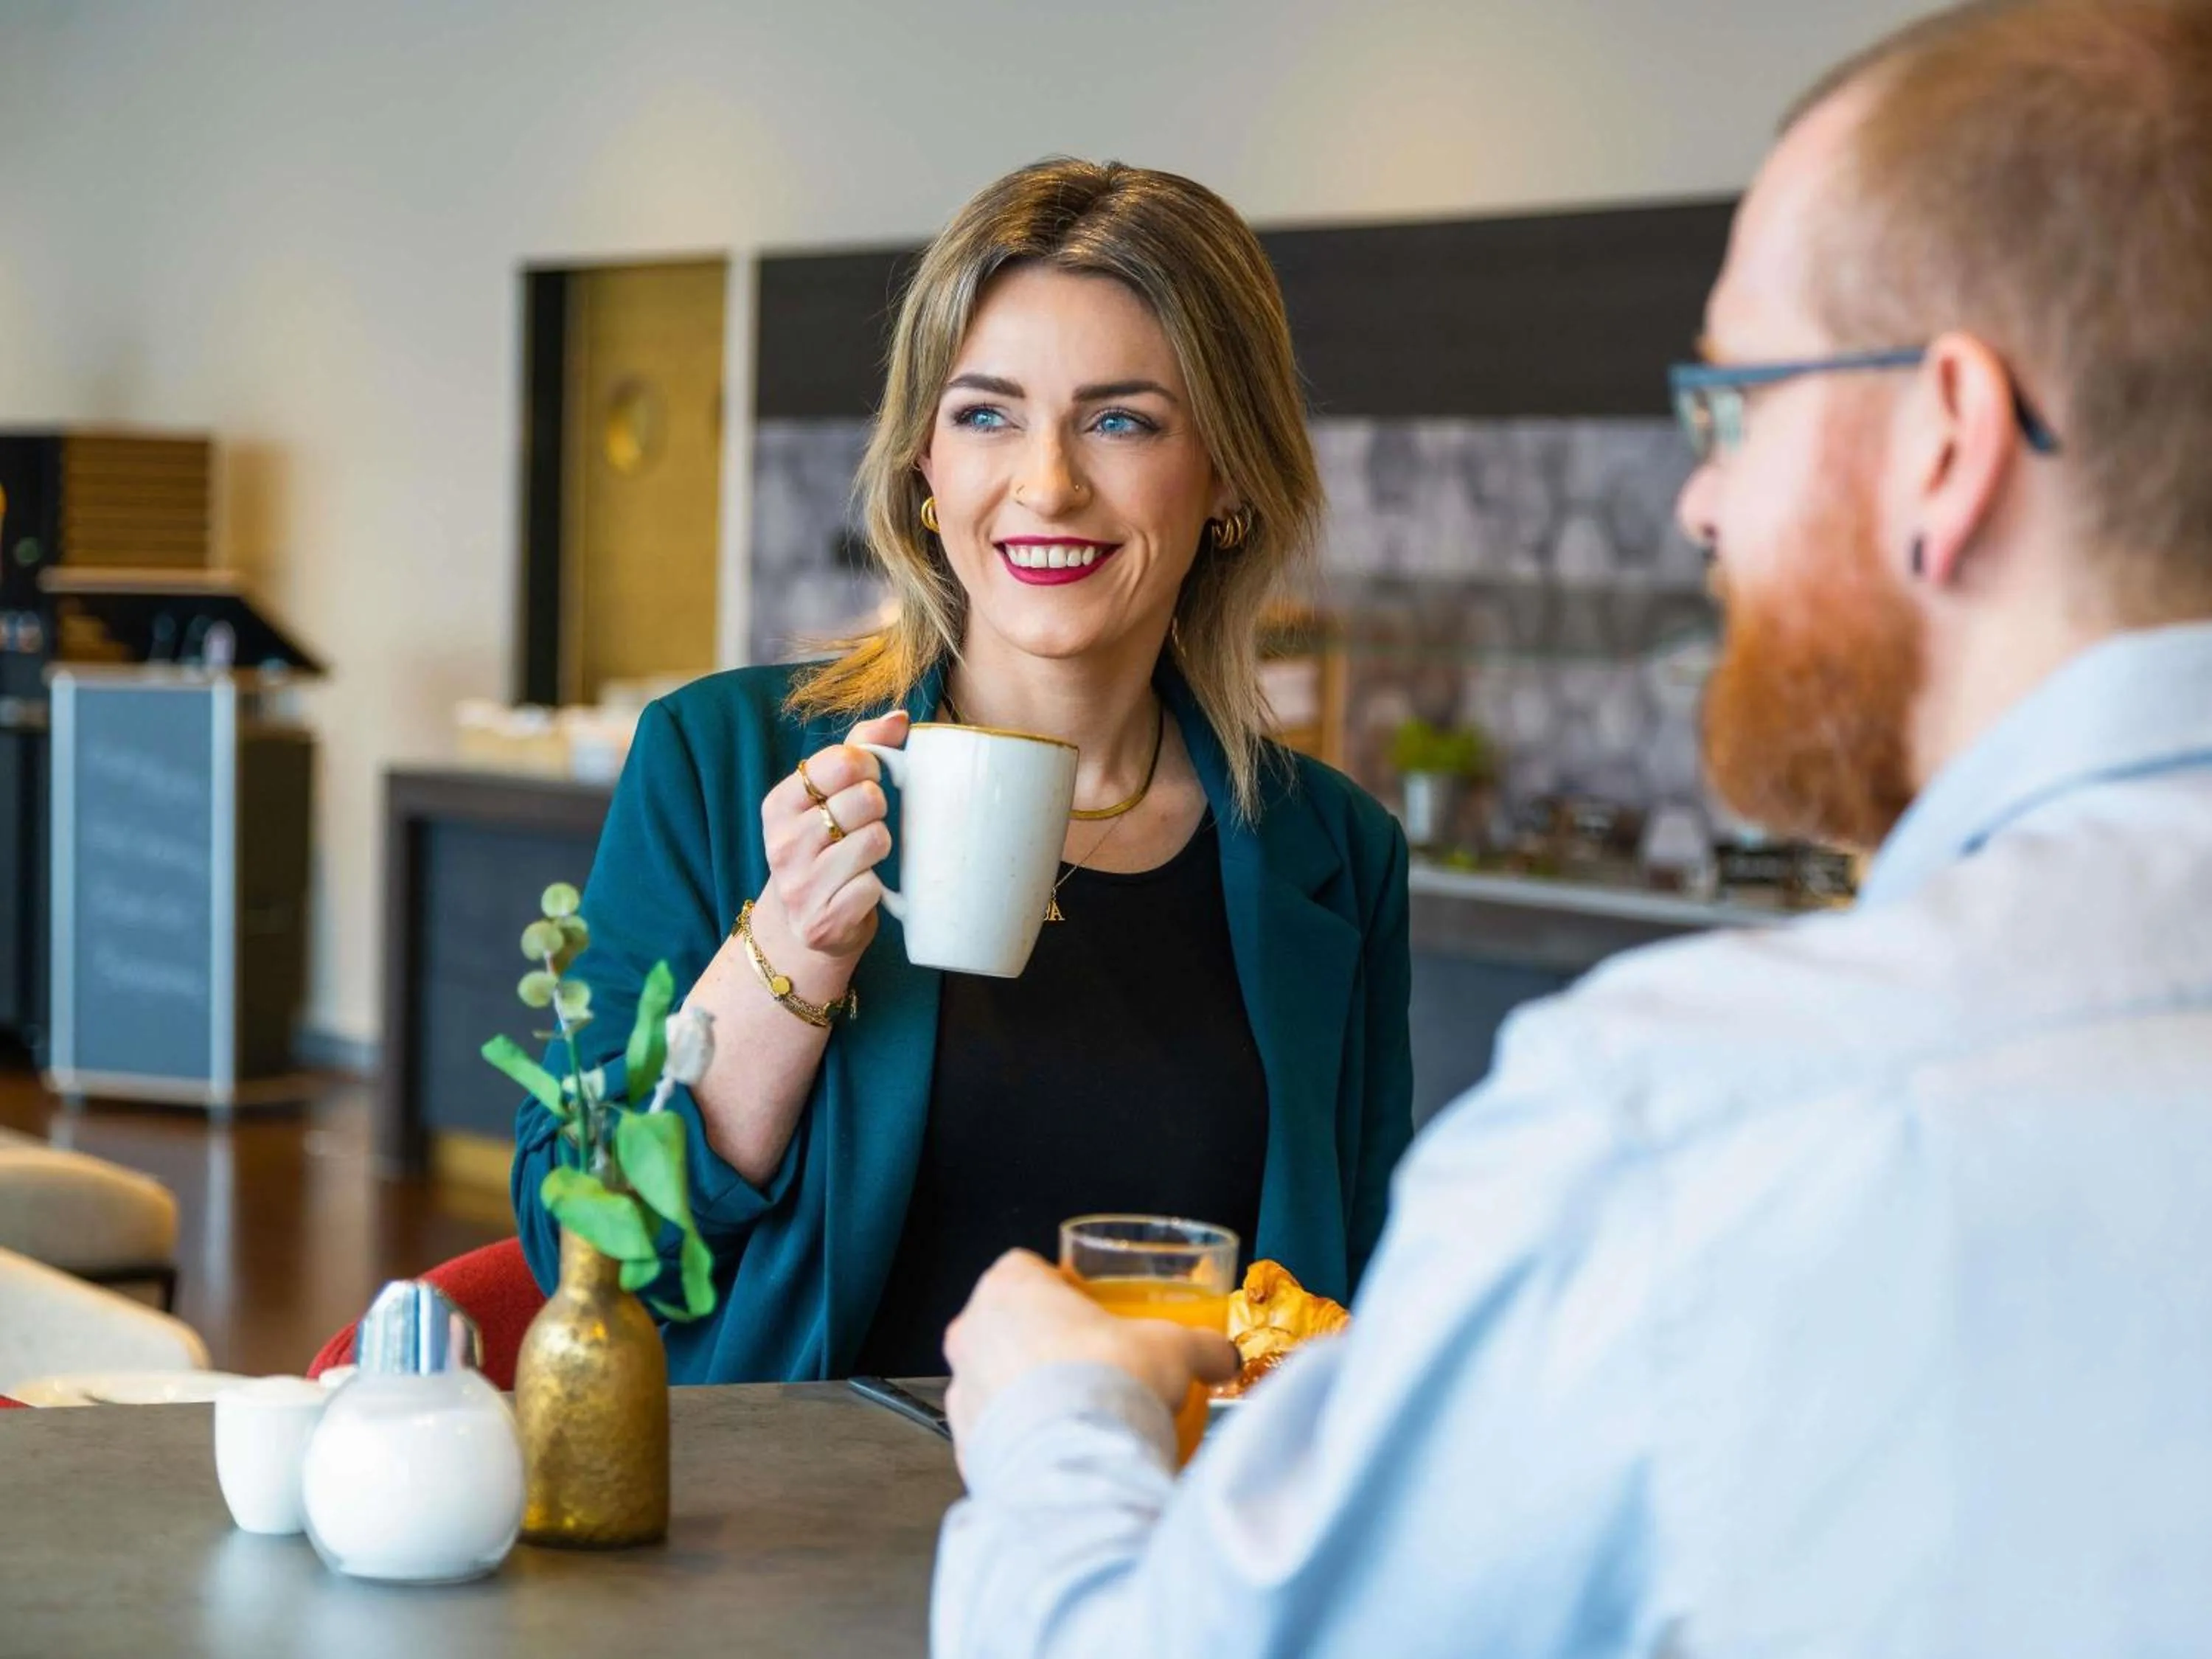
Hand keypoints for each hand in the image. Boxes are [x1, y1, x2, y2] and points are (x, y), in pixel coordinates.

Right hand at [754, 710, 907, 974]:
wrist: (804, 927)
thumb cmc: (826, 849)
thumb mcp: (828, 798)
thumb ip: (860, 749)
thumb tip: (899, 718)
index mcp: (779, 804)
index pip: (843, 762)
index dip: (870, 767)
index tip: (866, 781)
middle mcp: (783, 843)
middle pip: (867, 800)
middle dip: (877, 811)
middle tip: (863, 826)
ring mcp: (800, 885)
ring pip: (875, 841)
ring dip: (880, 848)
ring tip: (861, 858)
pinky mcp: (823, 921)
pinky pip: (874, 887)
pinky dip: (876, 889)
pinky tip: (857, 891)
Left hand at [942, 1251, 1238, 1456]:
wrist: (1079, 1468)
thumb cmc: (1110, 1385)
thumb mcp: (1174, 1349)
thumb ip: (1202, 1347)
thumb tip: (1224, 1357)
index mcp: (1010, 1287)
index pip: (1026, 1268)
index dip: (1060, 1288)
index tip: (1092, 1310)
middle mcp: (973, 1333)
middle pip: (1007, 1325)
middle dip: (1045, 1342)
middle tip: (1092, 1364)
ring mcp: (962, 1392)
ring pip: (996, 1381)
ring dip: (1030, 1394)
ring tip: (1081, 1417)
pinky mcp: (963, 1445)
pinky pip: (994, 1436)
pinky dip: (1023, 1442)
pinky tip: (1064, 1454)